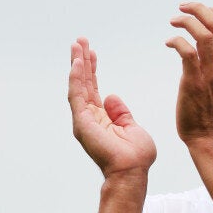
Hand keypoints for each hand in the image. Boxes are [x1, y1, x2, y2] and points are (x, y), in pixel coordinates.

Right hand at [68, 37, 155, 179]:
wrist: (132, 171)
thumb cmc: (135, 156)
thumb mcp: (131, 127)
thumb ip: (121, 112)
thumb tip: (111, 96)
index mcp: (102, 118)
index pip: (94, 88)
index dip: (93, 69)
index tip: (92, 52)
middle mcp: (90, 117)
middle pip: (84, 83)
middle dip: (82, 61)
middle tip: (80, 41)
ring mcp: (84, 119)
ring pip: (78, 85)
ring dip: (77, 64)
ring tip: (77, 44)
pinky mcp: (82, 122)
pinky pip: (77, 95)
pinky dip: (76, 78)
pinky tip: (76, 62)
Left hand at [165, 3, 212, 143]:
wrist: (209, 136)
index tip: (201, 12)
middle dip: (199, 9)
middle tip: (183, 8)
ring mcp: (211, 73)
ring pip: (204, 34)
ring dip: (186, 21)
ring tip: (173, 21)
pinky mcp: (194, 82)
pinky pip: (187, 52)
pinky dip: (176, 41)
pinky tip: (169, 43)